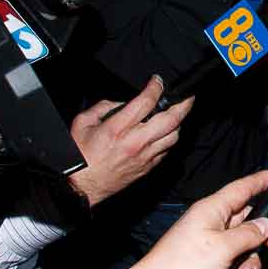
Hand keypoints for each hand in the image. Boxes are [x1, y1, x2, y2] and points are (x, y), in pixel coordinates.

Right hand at [69, 78, 192, 206]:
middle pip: (170, 120)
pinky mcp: (147, 168)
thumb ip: (102, 107)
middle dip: (183, 105)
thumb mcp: (82, 124)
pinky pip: (166, 151)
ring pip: (174, 136)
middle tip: (187, 97)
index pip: (146, 102)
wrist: (81, 187)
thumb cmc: (80, 156)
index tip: (157, 81)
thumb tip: (120, 103)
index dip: (156, 87)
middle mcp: (135, 142)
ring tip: (176, 115)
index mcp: (118, 128)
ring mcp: (144, 156)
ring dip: (178, 123)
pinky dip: (169, 140)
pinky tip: (165, 134)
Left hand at [111, 169, 267, 268]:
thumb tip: (266, 225)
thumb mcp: (223, 247)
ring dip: (246, 268)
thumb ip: (249, 234)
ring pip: (244, 253)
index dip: (261, 181)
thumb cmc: (177, 267)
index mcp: (212, 211)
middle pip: (249, 224)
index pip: (242, 188)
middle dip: (261, 241)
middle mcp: (211, 227)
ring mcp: (210, 249)